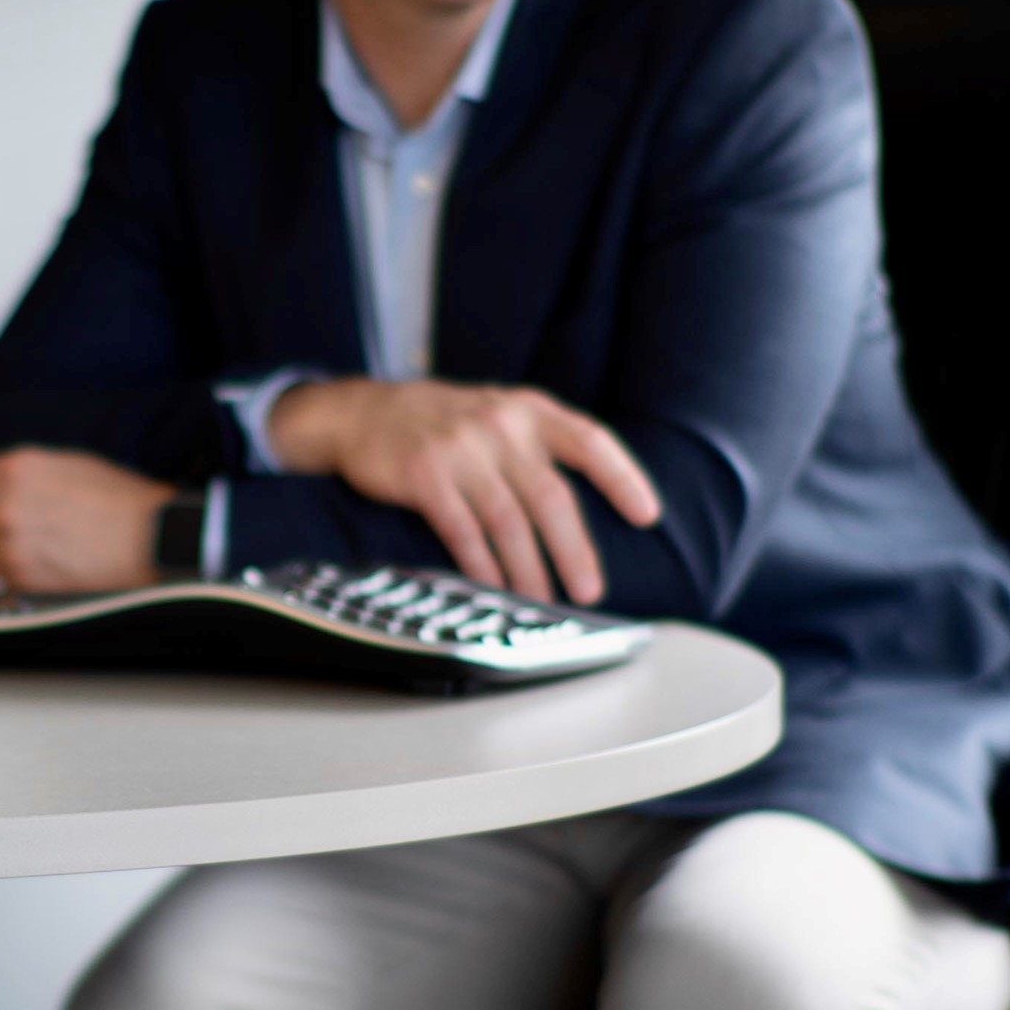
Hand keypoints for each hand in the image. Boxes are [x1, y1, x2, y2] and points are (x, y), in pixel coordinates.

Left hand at [0, 447, 176, 593]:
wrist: (150, 535)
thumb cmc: (115, 498)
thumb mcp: (57, 463)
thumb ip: (2, 468)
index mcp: (13, 468)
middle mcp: (4, 503)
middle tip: (9, 529)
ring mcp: (9, 541)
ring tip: (29, 545)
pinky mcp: (22, 574)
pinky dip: (10, 572)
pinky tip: (40, 560)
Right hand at [263, 379, 663, 604]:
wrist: (362, 411)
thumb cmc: (442, 423)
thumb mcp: (497, 413)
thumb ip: (538, 446)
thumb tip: (585, 513)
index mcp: (528, 410)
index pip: (590, 442)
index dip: (623, 479)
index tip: (647, 516)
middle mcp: (500, 424)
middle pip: (552, 495)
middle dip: (575, 550)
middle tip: (590, 591)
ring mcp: (460, 448)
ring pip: (509, 520)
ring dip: (529, 569)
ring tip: (543, 600)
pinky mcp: (424, 474)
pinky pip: (463, 529)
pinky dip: (482, 564)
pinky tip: (495, 587)